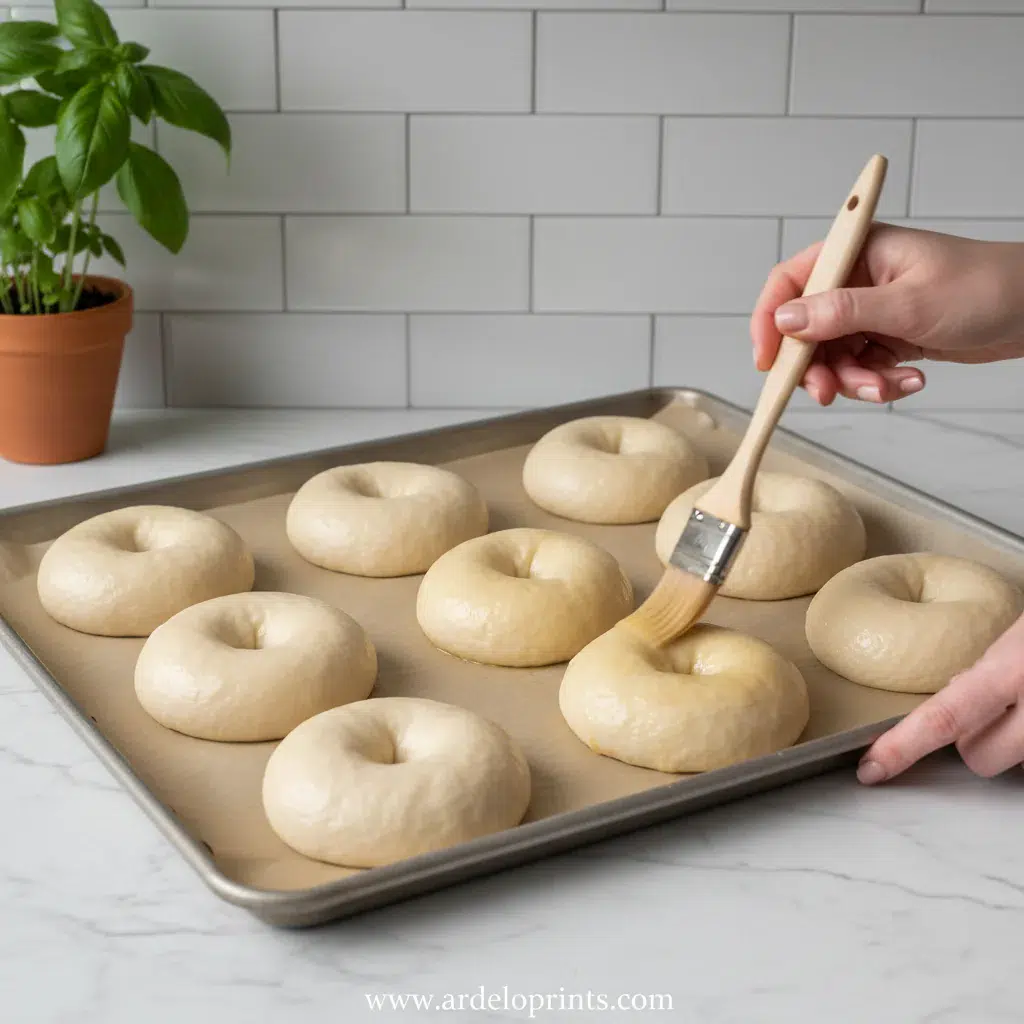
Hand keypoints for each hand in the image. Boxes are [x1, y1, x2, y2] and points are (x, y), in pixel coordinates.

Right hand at [751, 224, 1023, 404]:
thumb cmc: (985, 289)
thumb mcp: (908, 304)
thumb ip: (842, 312)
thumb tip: (786, 320)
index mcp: (857, 253)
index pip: (790, 281)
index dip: (770, 321)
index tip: (768, 360)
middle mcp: (857, 279)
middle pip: (806, 329)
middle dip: (817, 366)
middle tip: (830, 392)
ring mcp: (872, 310)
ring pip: (833, 356)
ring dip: (854, 380)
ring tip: (889, 387)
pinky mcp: (888, 335)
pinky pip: (862, 366)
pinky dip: (878, 381)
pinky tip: (911, 380)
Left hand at [857, 610, 1023, 783]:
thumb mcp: (1023, 637)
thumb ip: (990, 670)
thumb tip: (954, 696)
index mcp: (1013, 668)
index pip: (944, 715)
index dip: (902, 746)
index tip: (871, 768)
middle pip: (979, 758)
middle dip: (981, 741)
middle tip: (1002, 709)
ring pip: (1018, 766)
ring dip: (1020, 745)